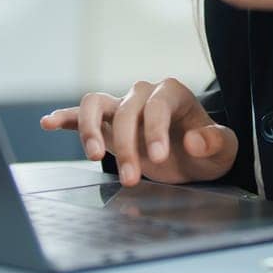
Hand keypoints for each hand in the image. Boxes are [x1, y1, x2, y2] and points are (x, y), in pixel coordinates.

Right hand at [39, 78, 237, 186]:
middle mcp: (145, 94)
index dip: (154, 129)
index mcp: (173, 93)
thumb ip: (214, 142)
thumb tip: (192, 140)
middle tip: (132, 179)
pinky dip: (64, 117)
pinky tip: (48, 123)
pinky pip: (80, 114)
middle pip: (126, 110)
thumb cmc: (208, 150)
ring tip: (93, 157)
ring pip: (96, 103)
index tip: (156, 157)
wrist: (195, 157)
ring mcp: (122, 106)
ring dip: (90, 129)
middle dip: (127, 145)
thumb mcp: (224, 150)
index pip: (157, 104)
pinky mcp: (106, 123)